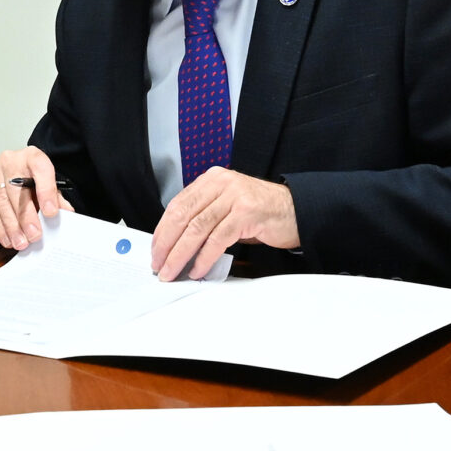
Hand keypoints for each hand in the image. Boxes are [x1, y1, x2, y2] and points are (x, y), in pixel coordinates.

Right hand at [0, 147, 70, 248]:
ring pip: (0, 201)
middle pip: (16, 189)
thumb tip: (65, 214)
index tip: (51, 212)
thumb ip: (57, 198)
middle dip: (25, 217)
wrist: (16, 172)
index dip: (46, 192)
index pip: (41, 170)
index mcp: (32, 156)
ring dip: (10, 226)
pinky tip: (6, 238)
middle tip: (33, 235)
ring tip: (20, 242)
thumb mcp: (49, 184)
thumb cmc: (33, 180)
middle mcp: (9, 161)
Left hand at [149, 167, 298, 280]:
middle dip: (166, 244)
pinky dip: (205, 257)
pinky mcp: (247, 213)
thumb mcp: (227, 205)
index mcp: (212, 179)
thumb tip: (175, 242)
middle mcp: (221, 183)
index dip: (162, 230)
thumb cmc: (260, 211)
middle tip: (158, 264)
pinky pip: (218, 239)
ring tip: (173, 271)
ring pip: (197, 228)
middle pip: (183, 215)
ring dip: (181, 254)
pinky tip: (198, 269)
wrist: (295, 211)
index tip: (155, 250)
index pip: (178, 204)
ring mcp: (235, 196)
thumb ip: (204, 214)